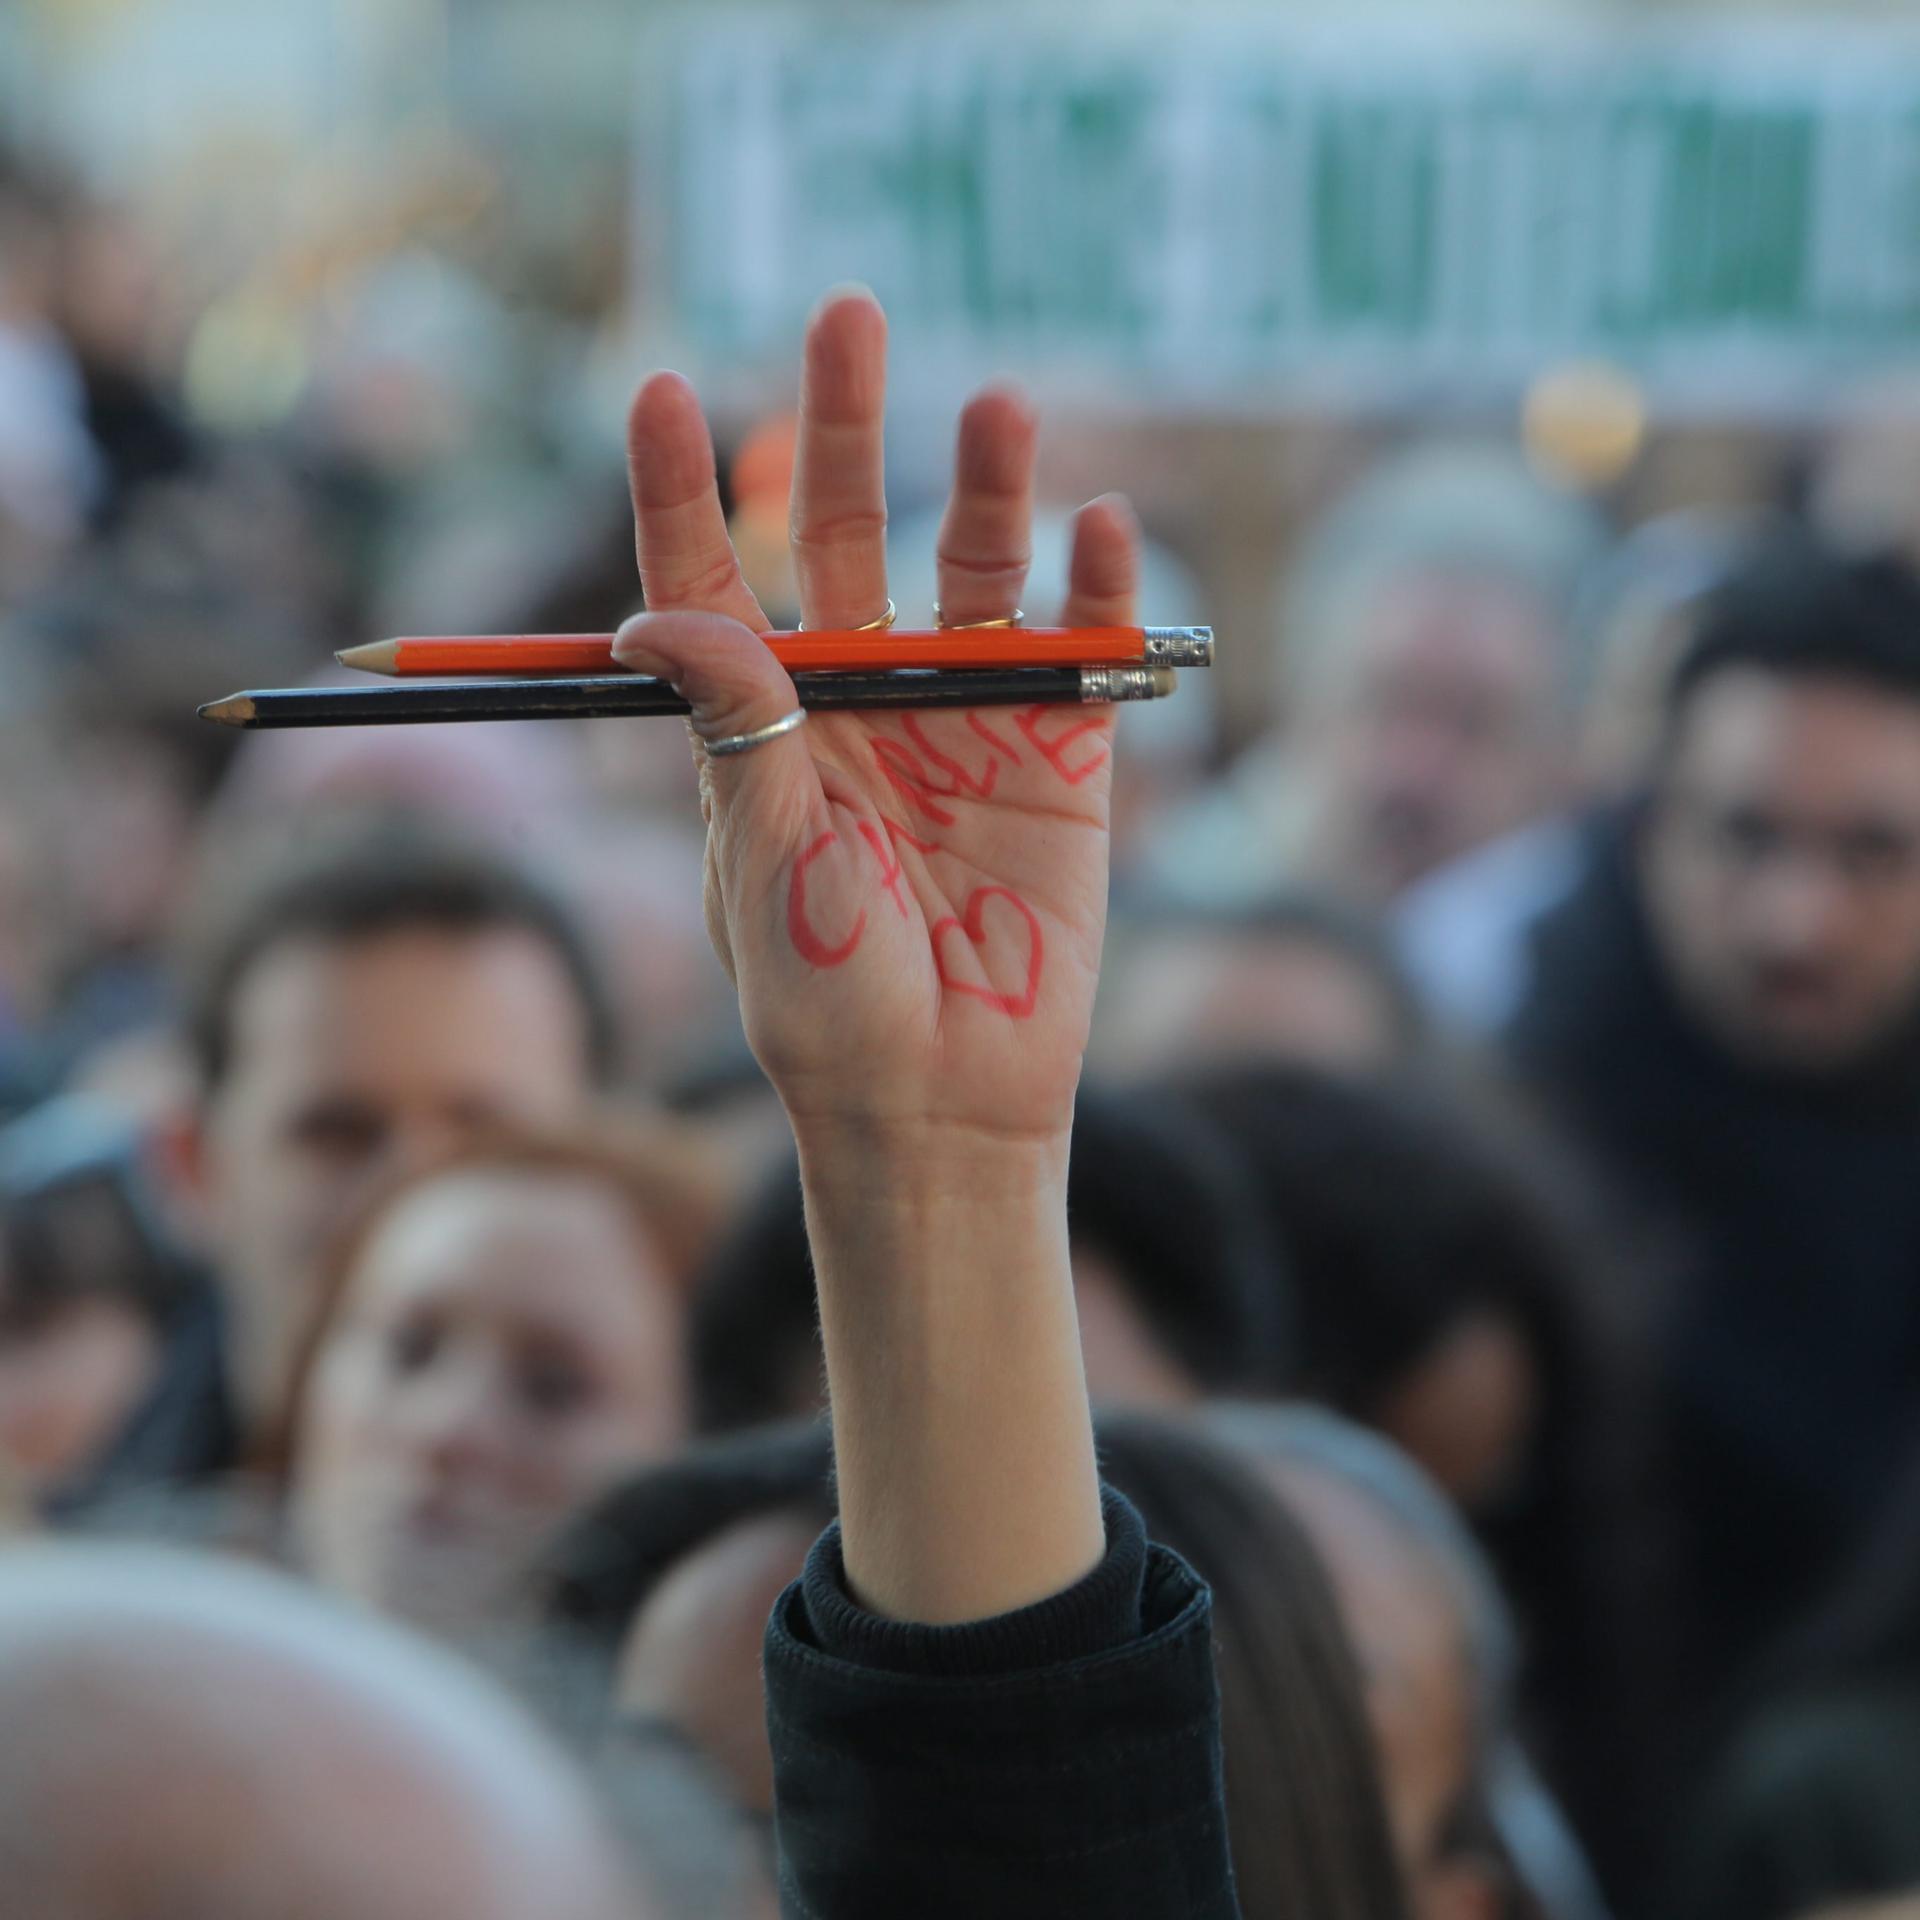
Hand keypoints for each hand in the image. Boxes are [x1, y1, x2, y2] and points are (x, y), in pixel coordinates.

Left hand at [614, 288, 1137, 1152]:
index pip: (712, 584)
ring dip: (987, 486)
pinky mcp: (1060, 757)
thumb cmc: (826, 1003)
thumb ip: (734, 729)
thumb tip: (657, 608)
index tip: (658, 389)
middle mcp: (856, 703)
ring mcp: (960, 721)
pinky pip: (1078, 647)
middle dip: (841, 430)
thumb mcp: (764, 861)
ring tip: (997, 403)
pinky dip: (1097, 585)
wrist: (944, 1102)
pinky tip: (1102, 523)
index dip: (681, 489)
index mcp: (760, 731)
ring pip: (971, 573)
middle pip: (843, 538)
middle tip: (845, 315)